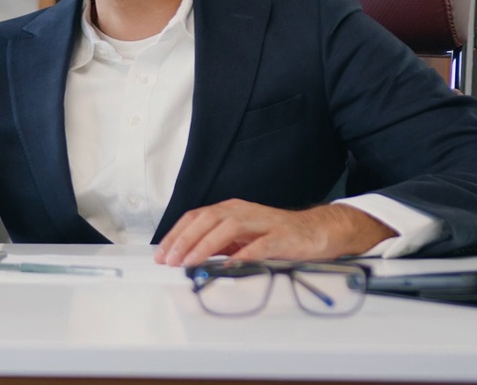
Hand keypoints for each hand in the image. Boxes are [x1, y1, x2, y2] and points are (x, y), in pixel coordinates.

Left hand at [153, 199, 395, 266]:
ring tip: (191, 263)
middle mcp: (242, 211)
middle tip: (170, 261)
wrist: (315, 231)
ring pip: (227, 228)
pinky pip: (259, 245)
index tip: (161, 254)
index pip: (195, 217)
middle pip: (206, 220)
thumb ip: (217, 245)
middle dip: (184, 241)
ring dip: (205, 246)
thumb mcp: (240, 239)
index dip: (176, 235)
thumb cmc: (275, 236)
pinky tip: (230, 266)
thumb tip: (187, 259)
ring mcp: (261, 222)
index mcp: (229, 210)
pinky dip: (243, 255)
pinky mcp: (280, 236)